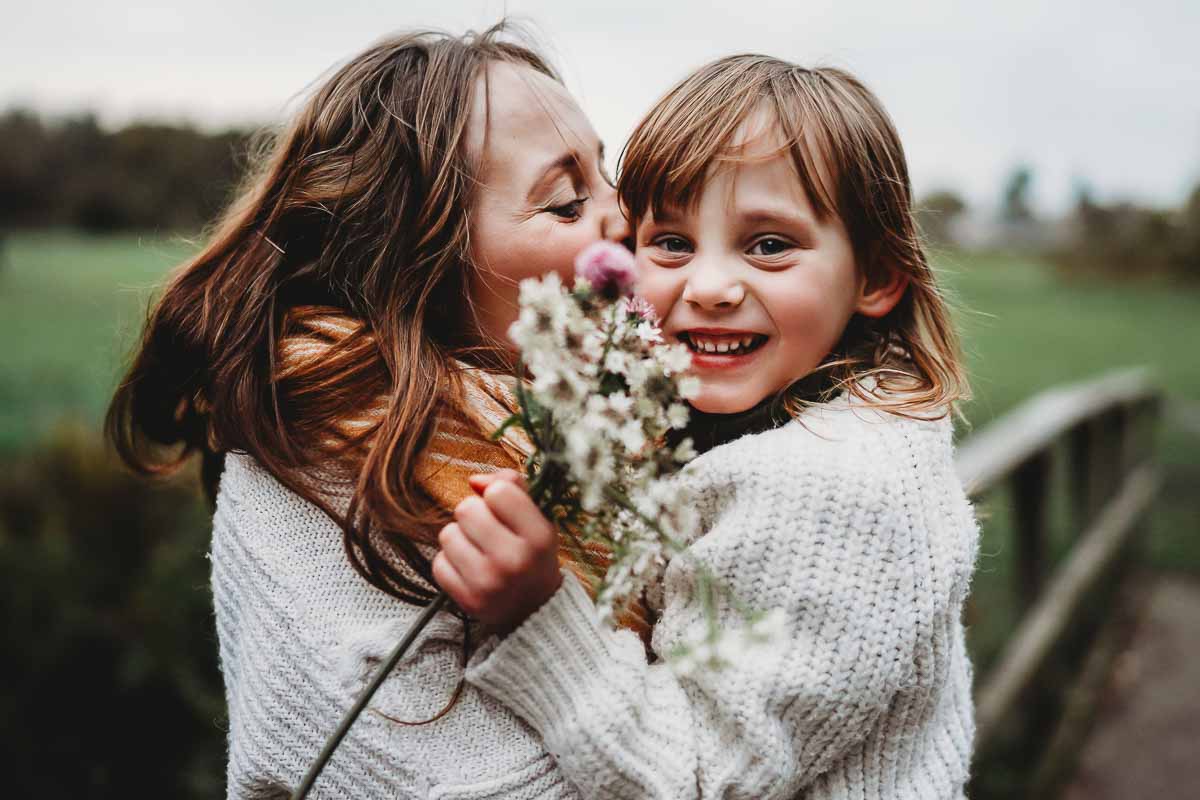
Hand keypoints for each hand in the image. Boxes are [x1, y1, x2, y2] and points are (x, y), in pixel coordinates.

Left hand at [432, 469, 562, 636]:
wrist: (536, 610)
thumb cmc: (534, 554)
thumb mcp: (538, 518)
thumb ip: (513, 486)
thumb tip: (473, 480)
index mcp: (539, 536)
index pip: (498, 492)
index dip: (497, 495)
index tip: (505, 511)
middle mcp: (515, 560)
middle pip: (466, 509)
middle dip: (475, 514)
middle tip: (489, 532)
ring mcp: (489, 582)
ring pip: (448, 534)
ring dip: (460, 538)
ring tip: (479, 550)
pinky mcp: (467, 600)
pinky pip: (438, 563)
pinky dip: (450, 562)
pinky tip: (469, 568)